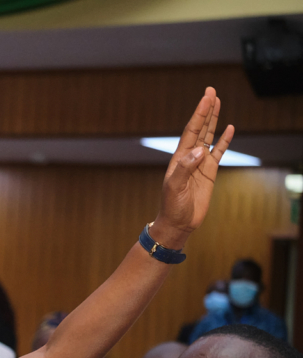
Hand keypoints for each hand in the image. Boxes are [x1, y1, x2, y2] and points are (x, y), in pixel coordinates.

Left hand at [152, 87, 234, 248]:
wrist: (178, 222)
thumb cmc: (172, 206)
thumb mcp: (175, 188)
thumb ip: (185, 168)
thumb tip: (199, 151)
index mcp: (179, 157)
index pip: (191, 131)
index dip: (199, 113)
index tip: (206, 97)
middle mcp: (189, 156)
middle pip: (199, 128)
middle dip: (205, 110)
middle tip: (211, 91)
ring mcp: (200, 163)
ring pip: (208, 136)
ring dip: (213, 120)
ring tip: (218, 102)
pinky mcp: (209, 172)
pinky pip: (218, 152)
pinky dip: (224, 140)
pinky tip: (230, 128)